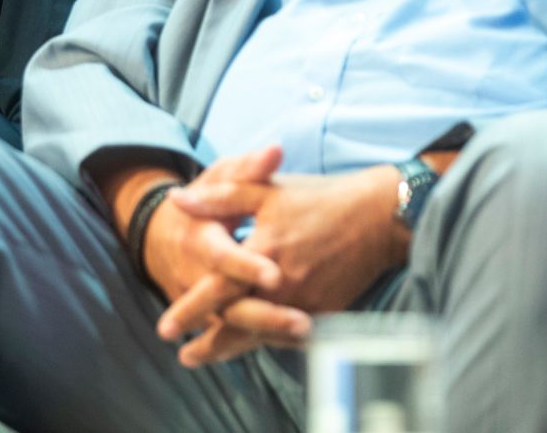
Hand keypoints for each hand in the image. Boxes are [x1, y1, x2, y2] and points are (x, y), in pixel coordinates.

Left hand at [159, 160, 408, 365]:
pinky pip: (292, 335)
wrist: (380, 216)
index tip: (165, 328)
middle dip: (209, 345)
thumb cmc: (321, 197)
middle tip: (184, 356)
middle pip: (239, 325)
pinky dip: (269, 341)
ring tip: (207, 356)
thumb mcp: (266, 190)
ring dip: (234, 348)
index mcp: (265, 252)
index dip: (190, 310)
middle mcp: (285, 285)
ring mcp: (308, 301)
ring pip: (264, 336)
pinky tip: (254, 343)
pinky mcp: (327, 310)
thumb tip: (177, 200)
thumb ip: (220, 197)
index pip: (219, 290)